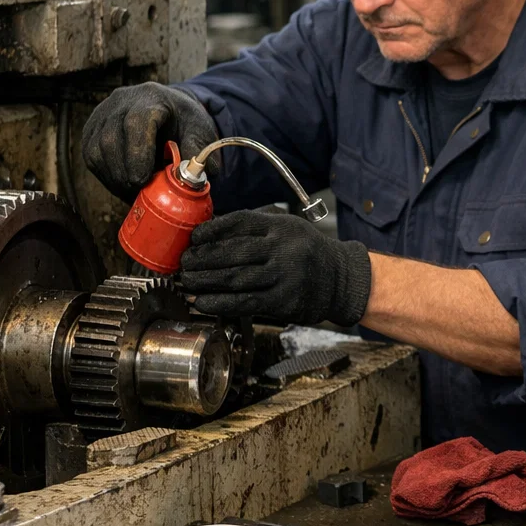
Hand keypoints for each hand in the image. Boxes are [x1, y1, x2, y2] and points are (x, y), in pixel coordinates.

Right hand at [82, 82, 218, 201]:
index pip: (136, 123)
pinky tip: (122, 185)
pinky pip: (91, 156)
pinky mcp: (91, 129)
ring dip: (114, 178)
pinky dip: (106, 176)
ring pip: (96, 150)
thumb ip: (198, 151)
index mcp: (151, 98)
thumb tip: (192, 178)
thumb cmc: (184, 121)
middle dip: (124, 173)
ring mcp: (101, 114)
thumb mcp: (200, 131)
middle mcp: (120, 102)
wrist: (167, 108)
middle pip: (111, 139)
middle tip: (139, 193)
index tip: (142, 180)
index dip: (137, 154)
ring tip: (133, 192)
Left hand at [180, 211, 372, 326]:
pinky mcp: (284, 300)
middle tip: (184, 264)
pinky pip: (245, 302)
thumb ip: (256, 229)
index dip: (212, 230)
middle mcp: (285, 249)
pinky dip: (220, 302)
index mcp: (282, 227)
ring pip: (236, 278)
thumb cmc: (307, 253)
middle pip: (233, 252)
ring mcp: (285, 275)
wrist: (340, 280)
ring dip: (206, 281)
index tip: (194, 239)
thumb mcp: (288, 229)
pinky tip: (203, 302)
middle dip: (202, 258)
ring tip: (188, 282)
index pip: (240, 223)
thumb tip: (210, 235)